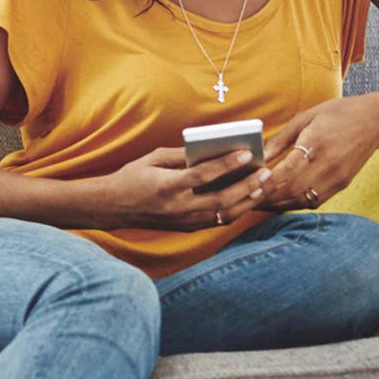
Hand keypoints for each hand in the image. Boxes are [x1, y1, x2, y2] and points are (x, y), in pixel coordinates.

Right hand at [102, 146, 271, 231]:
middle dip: (247, 185)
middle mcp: (178, 208)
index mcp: (167, 187)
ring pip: (224, 214)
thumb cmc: (132, 178)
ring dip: (247, 200)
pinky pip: (217, 221)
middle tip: (265, 171)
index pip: (203, 175)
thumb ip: (180, 156)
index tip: (246, 153)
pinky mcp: (186, 228)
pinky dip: (235, 210)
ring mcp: (183, 221)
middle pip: (221, 199)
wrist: (113, 207)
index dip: (227, 164)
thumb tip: (209, 150)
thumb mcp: (152, 159)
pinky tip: (247, 198)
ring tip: (263, 185)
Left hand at [258, 96, 378, 212]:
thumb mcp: (305, 117)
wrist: (375, 121)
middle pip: (292, 190)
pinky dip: (294, 203)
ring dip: (278, 204)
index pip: (287, 170)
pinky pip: (314, 201)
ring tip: (256, 202)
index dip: (267, 181)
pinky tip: (278, 200)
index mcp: (317, 143)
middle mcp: (328, 164)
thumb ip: (281, 139)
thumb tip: (259, 156)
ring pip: (301, 200)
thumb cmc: (336, 114)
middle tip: (244, 197)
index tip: (248, 184)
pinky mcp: (342, 185)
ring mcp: (337, 178)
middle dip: (267, 196)